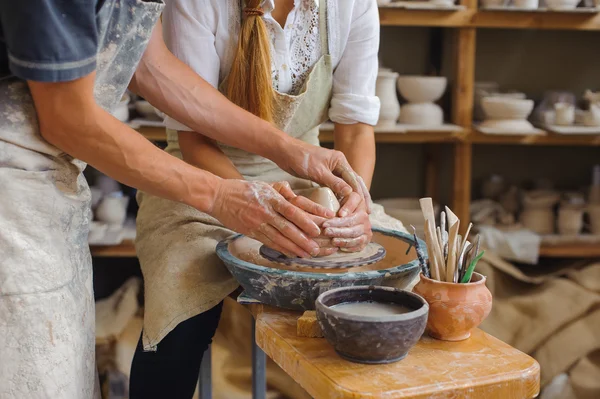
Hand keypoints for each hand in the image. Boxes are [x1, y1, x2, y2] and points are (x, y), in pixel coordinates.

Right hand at [208, 179, 332, 257]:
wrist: (218, 196)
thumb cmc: (243, 190)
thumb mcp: (264, 185)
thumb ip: (281, 191)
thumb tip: (296, 196)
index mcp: (270, 198)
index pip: (291, 211)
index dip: (305, 221)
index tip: (317, 229)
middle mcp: (265, 211)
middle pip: (287, 228)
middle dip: (303, 240)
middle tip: (316, 249)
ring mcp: (257, 223)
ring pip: (279, 238)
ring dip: (294, 248)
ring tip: (307, 255)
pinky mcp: (250, 232)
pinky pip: (268, 242)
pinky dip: (281, 249)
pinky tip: (291, 254)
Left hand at [273, 140, 371, 215]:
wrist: (285, 152)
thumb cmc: (300, 158)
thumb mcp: (318, 172)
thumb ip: (334, 182)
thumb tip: (350, 193)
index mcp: (340, 161)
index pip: (354, 180)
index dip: (360, 194)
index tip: (364, 208)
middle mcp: (339, 165)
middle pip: (354, 183)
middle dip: (361, 197)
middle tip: (367, 211)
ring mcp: (332, 170)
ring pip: (346, 186)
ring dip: (352, 198)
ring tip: (359, 212)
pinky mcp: (324, 175)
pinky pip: (336, 187)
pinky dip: (341, 196)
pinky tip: (343, 206)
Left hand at [321, 192, 372, 252]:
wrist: (352, 213)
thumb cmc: (343, 205)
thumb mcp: (344, 198)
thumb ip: (345, 201)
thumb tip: (341, 214)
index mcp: (361, 209)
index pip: (350, 217)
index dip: (338, 221)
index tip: (328, 222)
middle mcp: (366, 221)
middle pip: (352, 228)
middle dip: (338, 231)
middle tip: (325, 232)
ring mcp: (367, 231)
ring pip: (355, 238)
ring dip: (343, 240)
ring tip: (332, 241)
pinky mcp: (365, 240)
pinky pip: (358, 246)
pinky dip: (349, 247)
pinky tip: (340, 248)